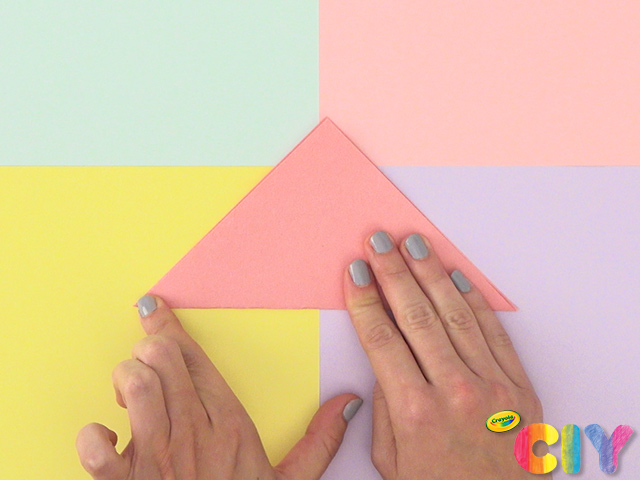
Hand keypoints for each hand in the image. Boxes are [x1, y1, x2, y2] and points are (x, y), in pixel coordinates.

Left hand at [76, 296, 361, 479]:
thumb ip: (320, 440)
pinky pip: (95, 445)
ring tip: (130, 394)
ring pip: (135, 383)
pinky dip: (91, 437)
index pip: (196, 358)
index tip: (152, 306)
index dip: (168, 325)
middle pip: (162, 358)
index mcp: (230, 425)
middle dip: (148, 350)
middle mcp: (191, 432)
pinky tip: (104, 438)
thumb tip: (349, 403)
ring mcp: (155, 457)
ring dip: (126, 380)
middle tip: (149, 364)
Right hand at [344, 232, 546, 479]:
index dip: (365, 300)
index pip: (381, 339)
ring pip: (454, 314)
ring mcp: (492, 385)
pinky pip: (493, 332)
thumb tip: (384, 362)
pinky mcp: (520, 386)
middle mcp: (454, 391)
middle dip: (393, 273)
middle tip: (379, 243)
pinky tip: (455, 277)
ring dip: (431, 273)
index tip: (355, 274)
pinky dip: (473, 301)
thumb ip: (384, 408)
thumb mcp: (393, 460)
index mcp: (415, 412)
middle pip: (415, 316)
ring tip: (414, 244)